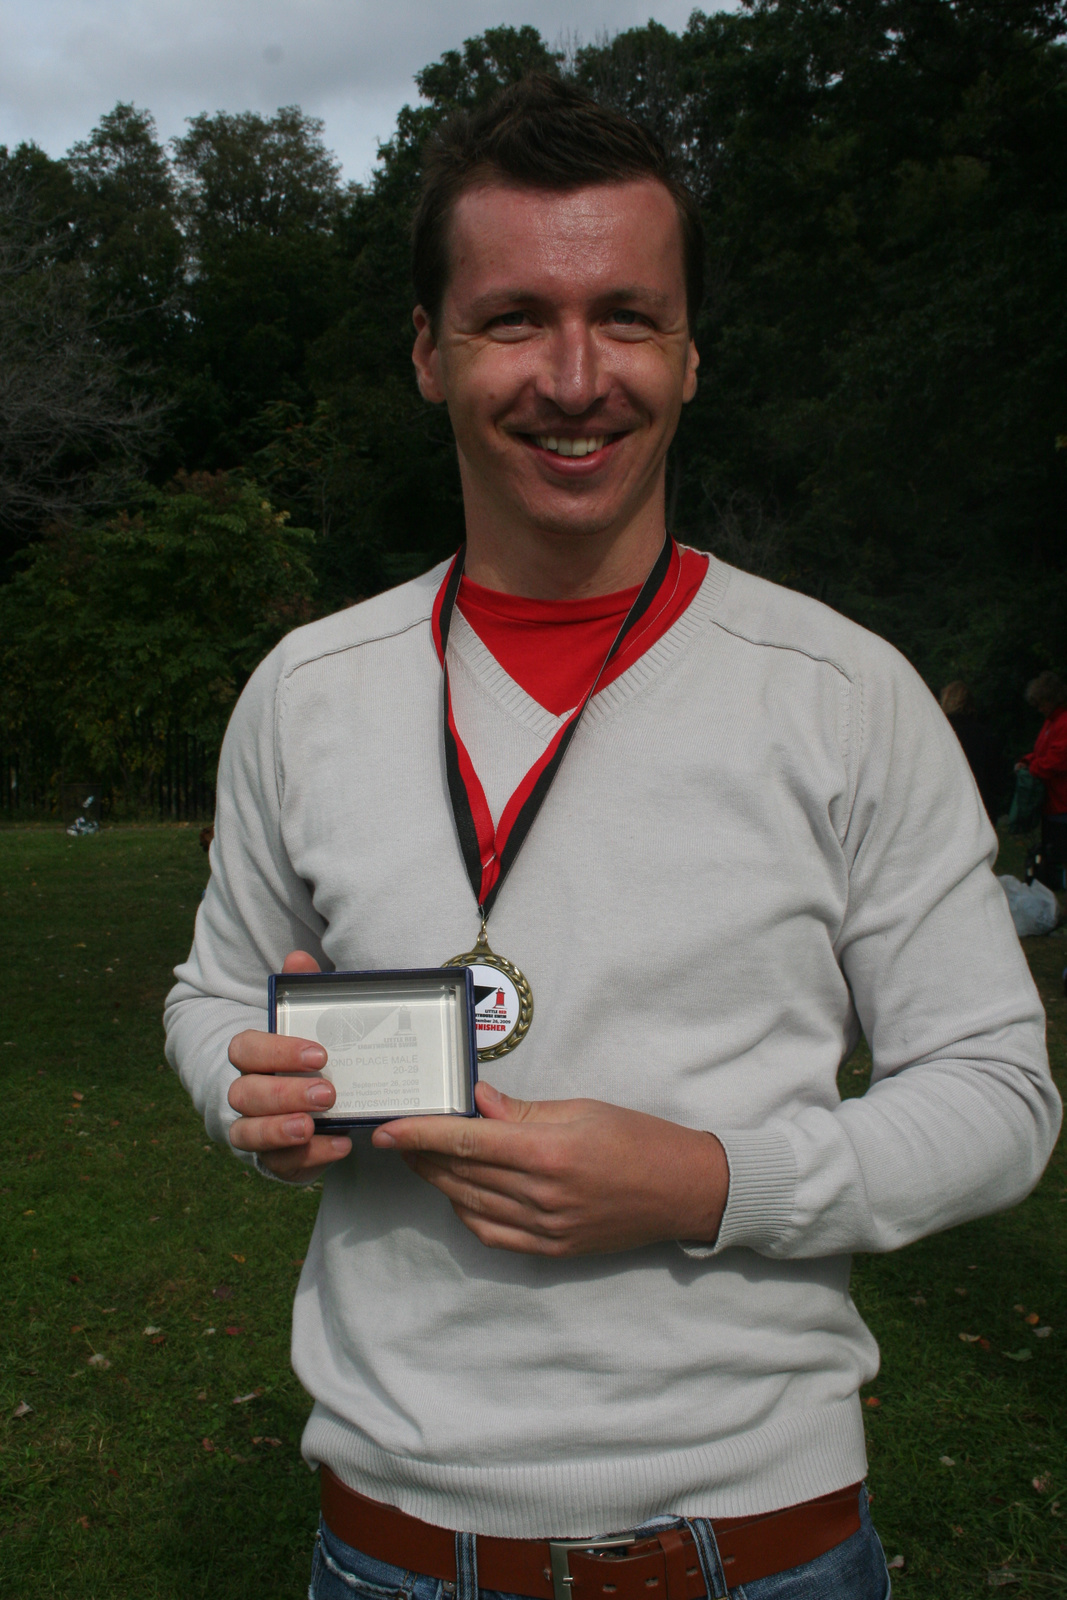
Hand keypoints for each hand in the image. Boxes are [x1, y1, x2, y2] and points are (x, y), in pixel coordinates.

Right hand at [227, 950, 351, 1179]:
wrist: (306, 1102)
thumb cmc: (305, 1056)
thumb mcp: (308, 1023)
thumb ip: (302, 992)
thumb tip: (298, 957)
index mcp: (250, 1056)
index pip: (246, 1050)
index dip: (277, 1052)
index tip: (319, 1054)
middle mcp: (243, 1093)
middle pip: (245, 1094)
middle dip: (284, 1093)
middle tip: (327, 1092)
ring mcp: (252, 1128)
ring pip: (247, 1133)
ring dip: (279, 1130)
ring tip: (312, 1126)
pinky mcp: (272, 1158)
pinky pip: (279, 1163)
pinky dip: (309, 1157)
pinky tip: (340, 1146)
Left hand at [371, 1081, 728, 1255]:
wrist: (684, 1191)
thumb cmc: (637, 1138)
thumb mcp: (580, 1110)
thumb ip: (521, 1110)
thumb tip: (475, 1101)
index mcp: (548, 1152)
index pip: (466, 1141)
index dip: (420, 1134)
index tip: (388, 1129)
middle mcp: (541, 1194)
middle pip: (460, 1175)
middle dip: (420, 1155)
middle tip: (397, 1136)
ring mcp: (545, 1227)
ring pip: (469, 1205)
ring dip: (437, 1182)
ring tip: (420, 1159)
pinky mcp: (552, 1248)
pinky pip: (492, 1234)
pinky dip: (466, 1212)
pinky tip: (457, 1193)